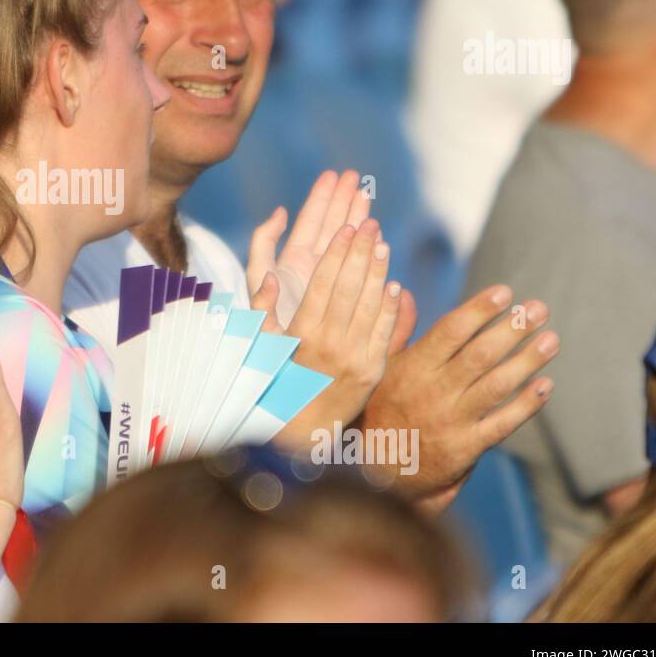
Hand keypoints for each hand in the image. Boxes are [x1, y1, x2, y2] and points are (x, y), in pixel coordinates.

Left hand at [247, 169, 371, 324]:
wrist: (286, 371)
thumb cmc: (267, 330)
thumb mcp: (257, 281)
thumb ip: (263, 249)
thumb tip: (279, 213)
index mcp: (290, 262)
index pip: (310, 222)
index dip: (321, 198)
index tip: (332, 176)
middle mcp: (310, 269)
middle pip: (330, 226)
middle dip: (342, 200)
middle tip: (355, 176)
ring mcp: (329, 282)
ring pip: (346, 243)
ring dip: (356, 218)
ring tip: (366, 193)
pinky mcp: (347, 300)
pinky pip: (360, 269)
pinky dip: (369, 250)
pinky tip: (378, 235)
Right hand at [273, 218, 402, 441]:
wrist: (302, 432)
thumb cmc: (276, 384)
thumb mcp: (261, 349)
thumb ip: (264, 311)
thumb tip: (271, 277)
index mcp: (302, 334)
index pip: (323, 283)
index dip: (336, 253)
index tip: (346, 228)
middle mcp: (330, 343)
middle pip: (349, 287)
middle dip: (360, 251)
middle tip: (369, 224)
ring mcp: (354, 357)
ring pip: (370, 305)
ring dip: (378, 271)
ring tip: (383, 244)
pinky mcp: (373, 371)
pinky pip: (384, 333)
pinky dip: (390, 308)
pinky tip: (395, 286)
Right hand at [357, 285, 559, 508]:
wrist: (376, 472)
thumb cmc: (377, 411)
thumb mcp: (377, 370)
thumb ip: (394, 331)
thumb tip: (402, 292)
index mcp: (412, 368)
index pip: (450, 331)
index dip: (479, 310)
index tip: (505, 293)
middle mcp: (433, 392)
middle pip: (480, 355)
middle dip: (513, 329)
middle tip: (539, 309)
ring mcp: (451, 421)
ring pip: (496, 386)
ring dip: (528, 361)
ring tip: (551, 339)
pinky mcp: (465, 448)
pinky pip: (502, 424)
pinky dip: (526, 404)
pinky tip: (546, 384)